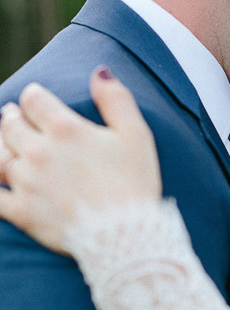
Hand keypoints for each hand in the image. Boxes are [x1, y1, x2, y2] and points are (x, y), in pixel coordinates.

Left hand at [0, 68, 161, 252]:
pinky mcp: (22, 212)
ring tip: (7, 146)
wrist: (127, 237)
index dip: (35, 98)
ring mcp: (27, 183)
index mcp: (65, 129)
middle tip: (14, 118)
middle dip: (13, 118)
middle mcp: (39, 152)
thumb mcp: (137, 136)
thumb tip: (99, 71)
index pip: (33, 99)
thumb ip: (116, 99)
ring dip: (2, 147)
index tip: (38, 102)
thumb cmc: (135, 185)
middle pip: (10, 124)